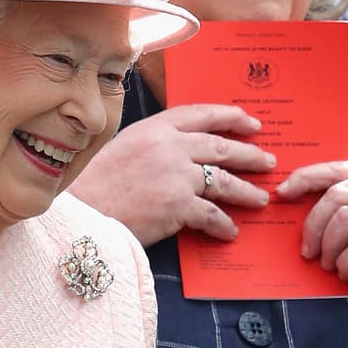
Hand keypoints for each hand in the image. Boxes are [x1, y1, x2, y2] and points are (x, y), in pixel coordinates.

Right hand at [70, 104, 273, 246]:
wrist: (79, 215)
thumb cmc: (92, 186)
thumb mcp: (122, 149)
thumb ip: (153, 145)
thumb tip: (181, 154)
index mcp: (154, 128)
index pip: (201, 115)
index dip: (230, 117)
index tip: (251, 122)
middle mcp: (169, 147)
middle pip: (220, 146)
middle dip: (249, 153)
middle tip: (267, 160)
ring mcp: (176, 176)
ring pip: (224, 180)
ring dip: (246, 190)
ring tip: (261, 198)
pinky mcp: (178, 206)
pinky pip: (212, 215)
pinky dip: (223, 225)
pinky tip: (230, 232)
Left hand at [275, 159, 347, 310]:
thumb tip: (304, 209)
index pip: (338, 167)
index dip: (306, 178)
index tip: (283, 193)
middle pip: (337, 196)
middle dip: (313, 225)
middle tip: (307, 250)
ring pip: (344, 221)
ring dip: (328, 248)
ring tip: (329, 264)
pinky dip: (345, 264)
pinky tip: (347, 273)